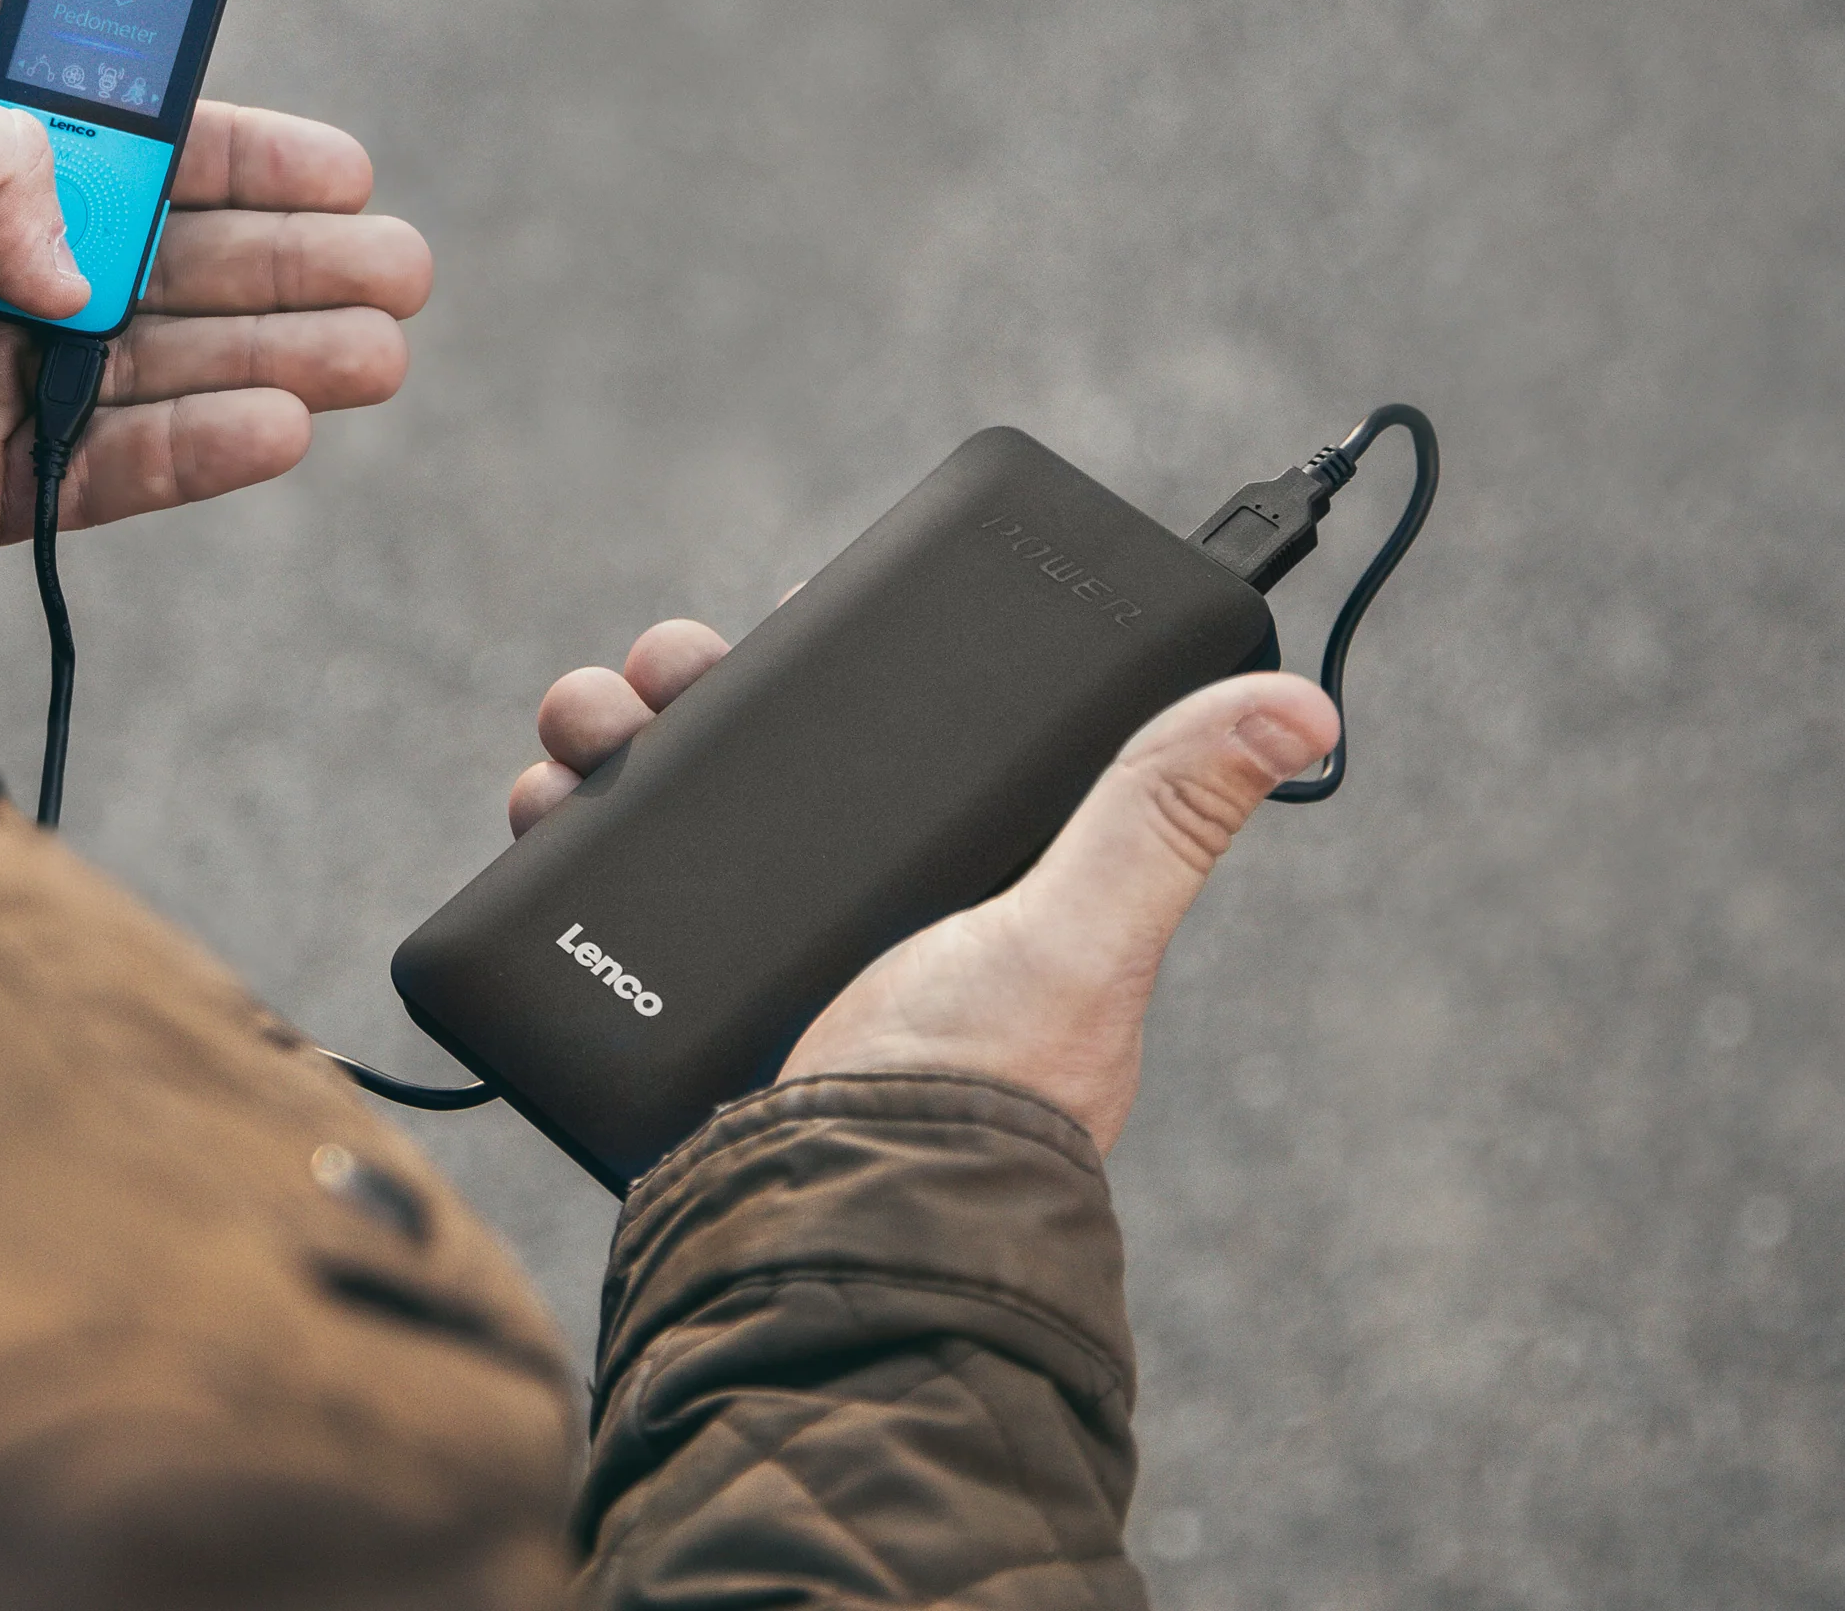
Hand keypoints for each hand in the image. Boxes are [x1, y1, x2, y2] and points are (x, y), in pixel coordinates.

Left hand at [0, 88, 431, 623]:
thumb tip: (83, 269)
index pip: (127, 156)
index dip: (239, 160)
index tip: (339, 169)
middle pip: (172, 266)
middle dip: (291, 266)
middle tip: (403, 273)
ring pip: (164, 369)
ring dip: (278, 357)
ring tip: (380, 353)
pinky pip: (111, 471)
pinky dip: (202, 449)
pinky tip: (285, 426)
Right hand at [513, 626, 1337, 1149]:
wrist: (828, 1236)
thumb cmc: (973, 1099)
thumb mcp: (1078, 936)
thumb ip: (1159, 817)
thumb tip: (1305, 705)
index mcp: (946, 875)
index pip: (872, 727)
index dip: (817, 655)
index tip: (777, 608)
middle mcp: (842, 908)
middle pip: (740, 746)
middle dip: (683, 682)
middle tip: (660, 667)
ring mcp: (742, 955)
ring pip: (651, 798)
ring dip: (603, 735)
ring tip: (584, 728)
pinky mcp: (655, 998)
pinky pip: (585, 885)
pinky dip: (553, 827)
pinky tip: (539, 804)